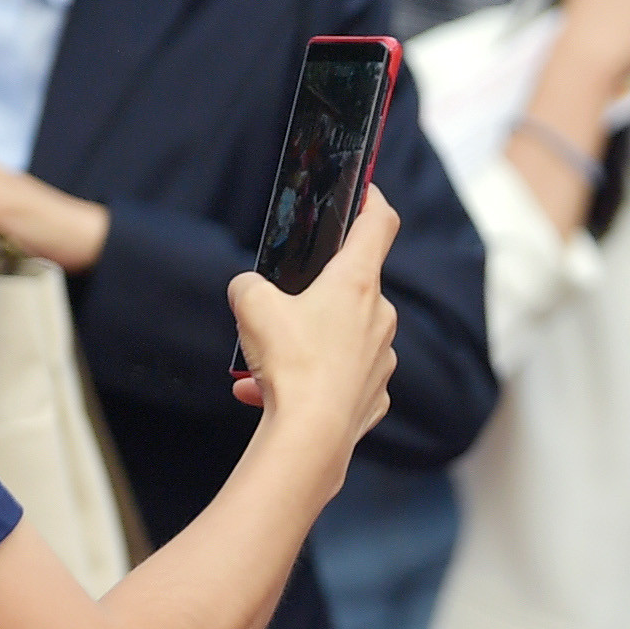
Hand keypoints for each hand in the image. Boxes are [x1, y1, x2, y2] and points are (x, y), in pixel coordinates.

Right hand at [228, 184, 402, 446]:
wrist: (311, 437)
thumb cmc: (290, 363)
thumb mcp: (251, 306)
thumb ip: (248, 286)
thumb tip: (248, 290)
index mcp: (357, 284)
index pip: (378, 225)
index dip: (373, 201)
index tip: (367, 192)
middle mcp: (380, 317)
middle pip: (350, 290)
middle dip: (312, 297)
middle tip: (277, 309)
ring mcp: (381, 359)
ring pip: (336, 342)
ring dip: (299, 348)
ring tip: (259, 368)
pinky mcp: (373, 397)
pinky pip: (336, 383)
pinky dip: (304, 386)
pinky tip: (268, 397)